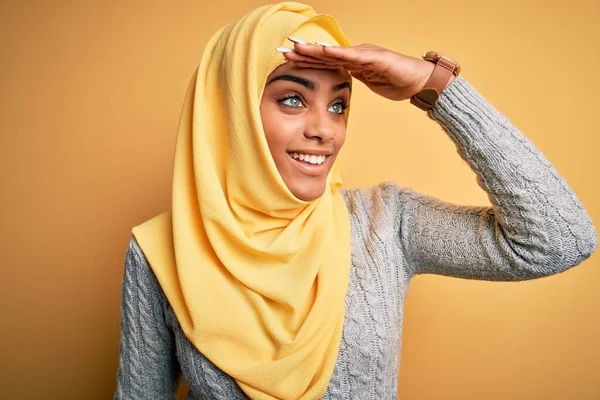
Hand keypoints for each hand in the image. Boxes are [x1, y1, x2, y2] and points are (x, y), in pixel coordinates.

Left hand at [282, 41, 452, 101]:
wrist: (419, 83)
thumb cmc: (397, 82)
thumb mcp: (370, 81)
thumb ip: (356, 76)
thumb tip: (344, 76)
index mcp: (354, 61)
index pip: (325, 60)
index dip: (306, 59)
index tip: (287, 59)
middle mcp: (357, 54)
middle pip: (325, 54)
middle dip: (303, 53)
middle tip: (282, 50)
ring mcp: (365, 54)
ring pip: (335, 52)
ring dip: (315, 50)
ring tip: (296, 48)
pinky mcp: (375, 58)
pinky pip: (353, 55)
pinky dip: (338, 53)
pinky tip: (323, 50)